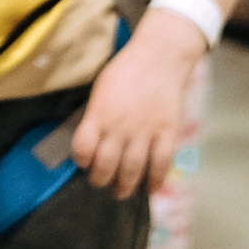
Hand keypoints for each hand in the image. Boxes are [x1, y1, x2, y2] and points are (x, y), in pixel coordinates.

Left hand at [71, 12, 206, 199]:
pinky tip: (150, 188)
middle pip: (105, 165)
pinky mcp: (167, 132)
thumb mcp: (101, 88)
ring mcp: (145, 131)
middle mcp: (120, 126)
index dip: (81, 160)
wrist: (160, 56)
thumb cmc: (126, 69)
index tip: (83, 163)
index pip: (83, 148)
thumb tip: (89, 139)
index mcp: (100, 113)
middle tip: (100, 182)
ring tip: (120, 192)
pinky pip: (161, 164)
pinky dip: (155, 180)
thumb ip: (95, 115)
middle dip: (100, 179)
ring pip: (132, 170)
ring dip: (124, 186)